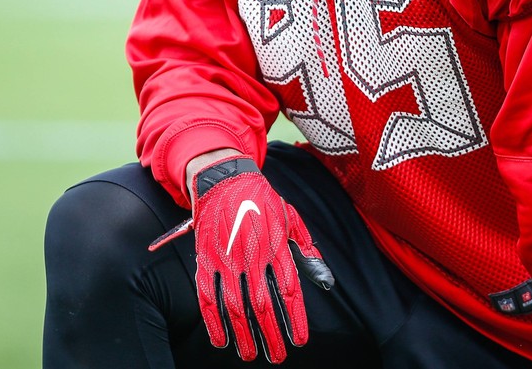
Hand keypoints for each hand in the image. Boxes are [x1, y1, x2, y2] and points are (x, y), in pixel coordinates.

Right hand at [188, 156, 332, 362]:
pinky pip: (207, 295)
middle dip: (271, 334)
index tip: (300, 341)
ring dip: (243, 334)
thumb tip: (325, 281)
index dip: (294, 318)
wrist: (226, 180)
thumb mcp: (292, 220)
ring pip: (235, 306)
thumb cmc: (264, 201)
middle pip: (262, 304)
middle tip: (277, 356)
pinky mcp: (206, 258)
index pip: (289, 290)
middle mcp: (252, 255)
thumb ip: (307, 250)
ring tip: (251, 354)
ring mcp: (227, 258)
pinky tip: (221, 339)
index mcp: (276, 245)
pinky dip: (212, 320)